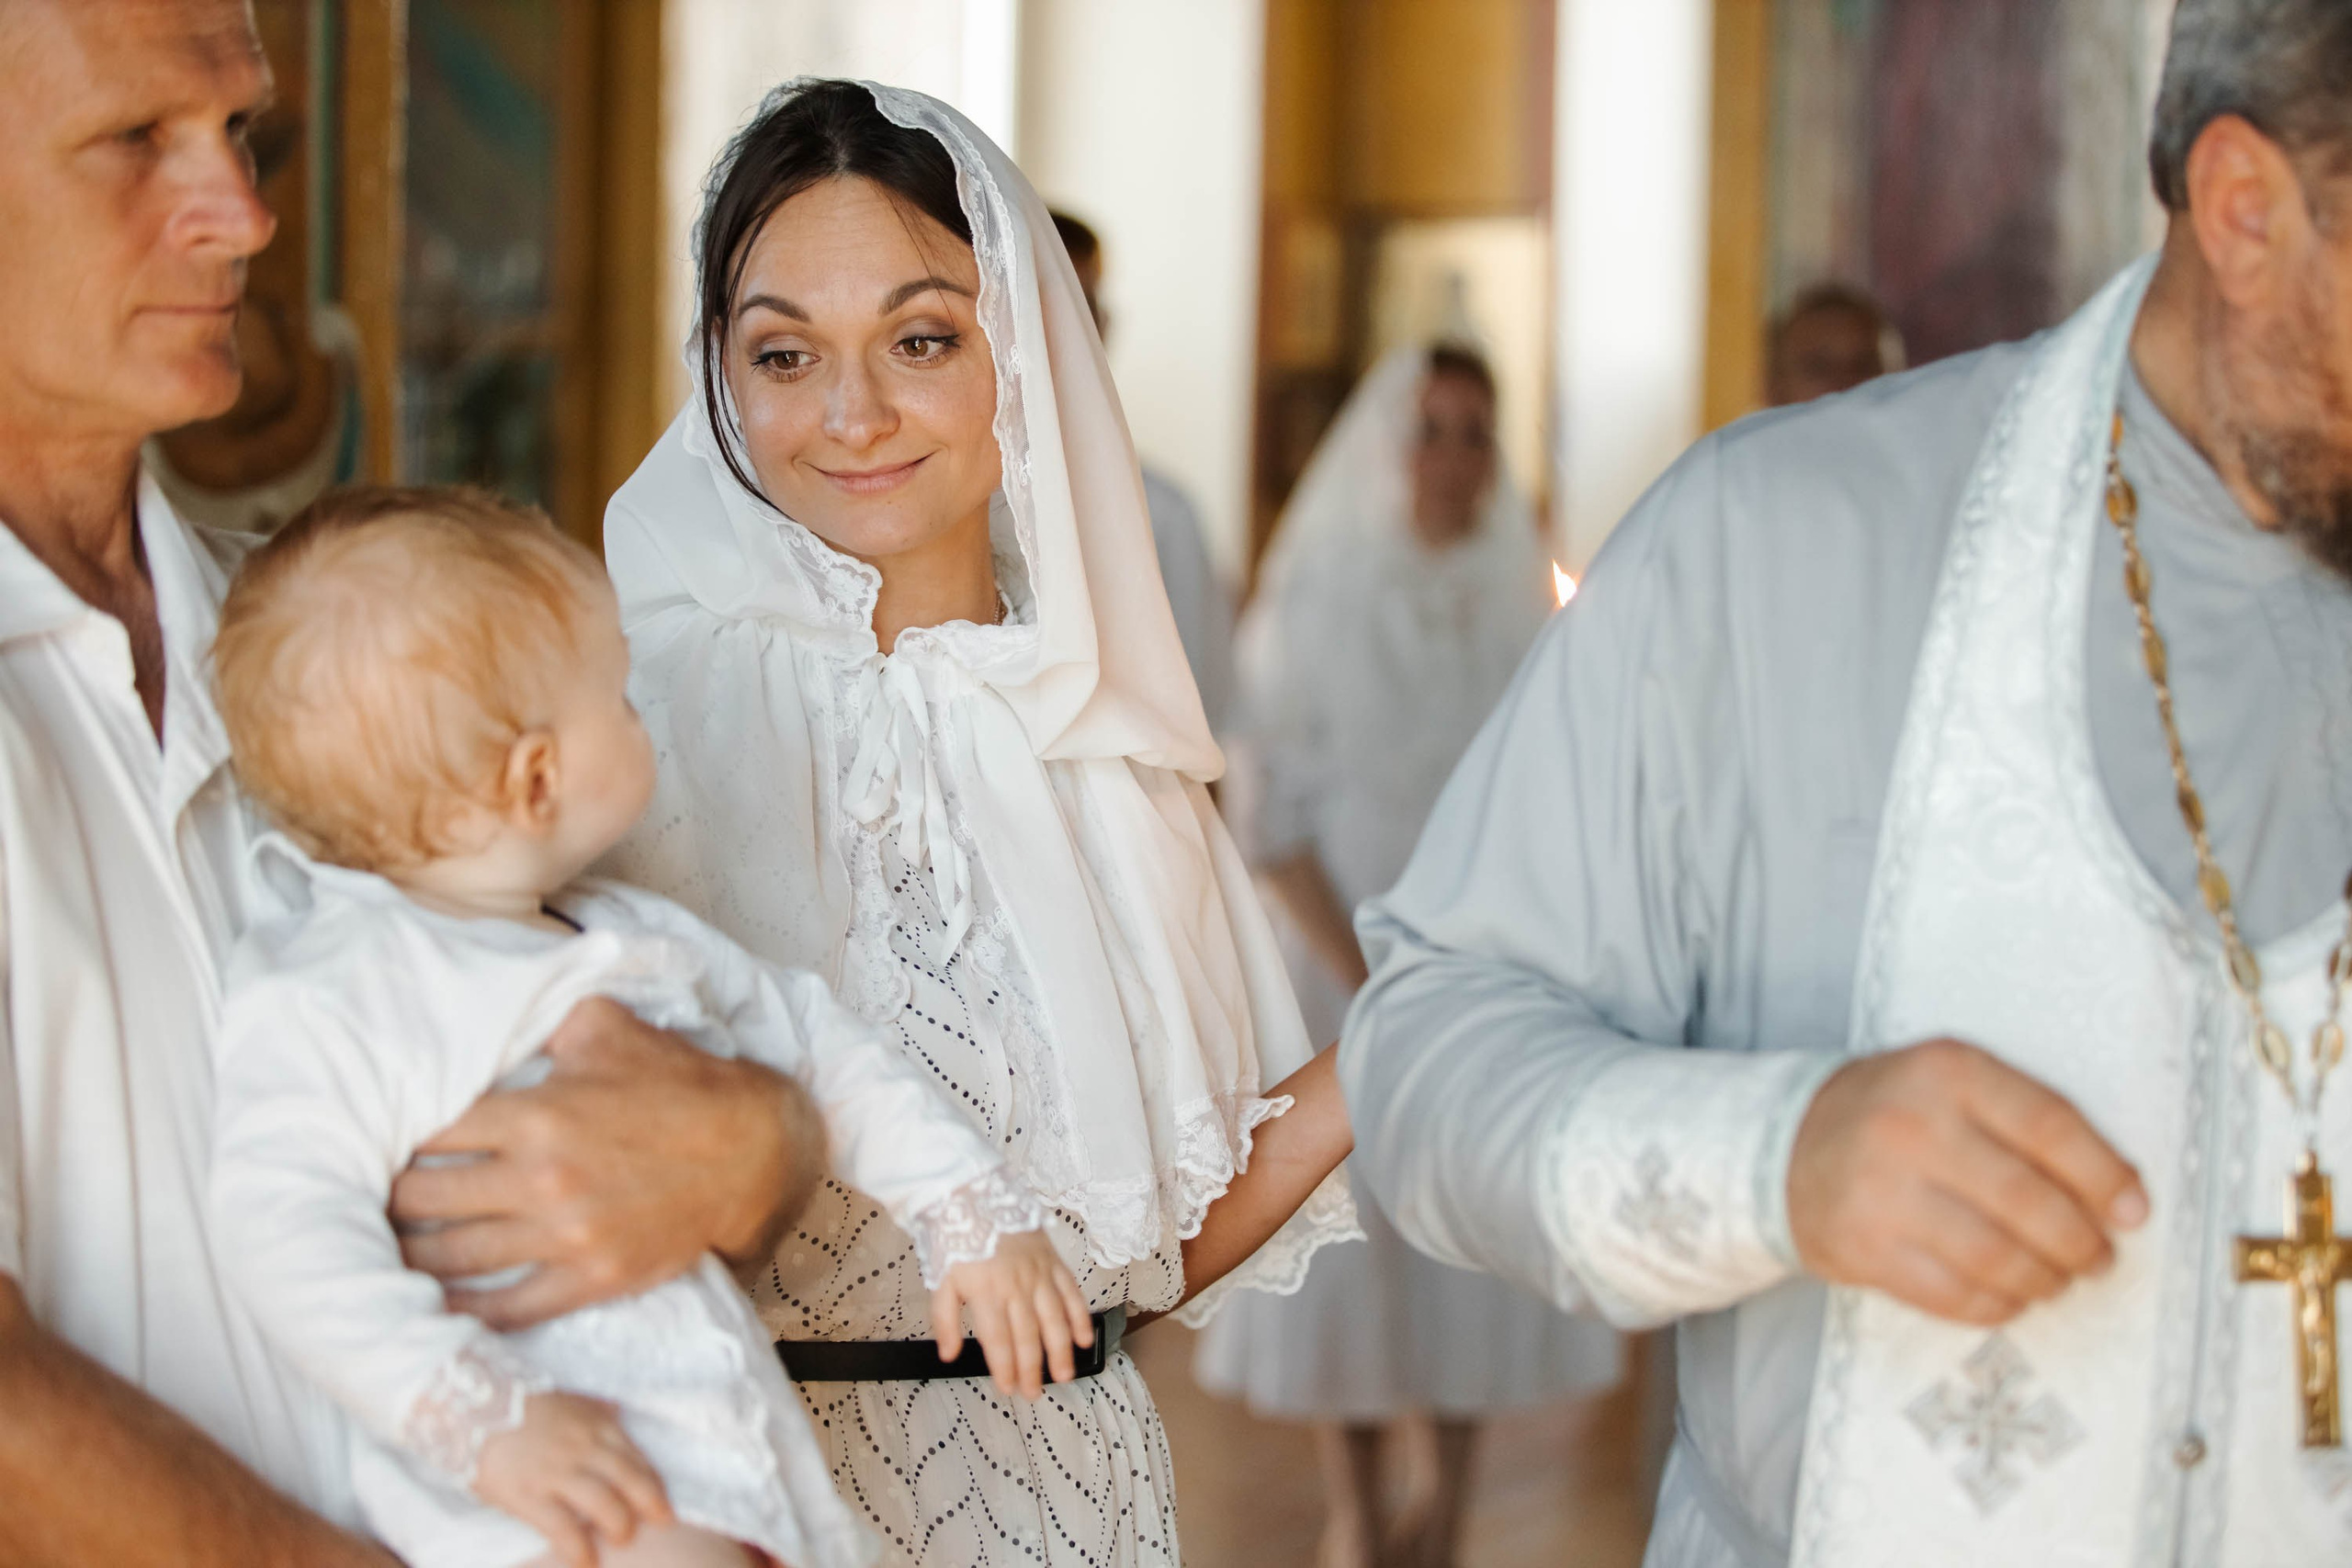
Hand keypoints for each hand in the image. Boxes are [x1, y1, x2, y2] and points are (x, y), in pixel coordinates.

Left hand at [390, 997, 825, 1329]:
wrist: (754, 1152)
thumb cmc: (680, 1084)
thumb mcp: (608, 1028)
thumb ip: (540, 1019)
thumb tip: (489, 1009)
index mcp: (537, 1113)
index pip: (429, 1131)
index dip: (390, 1135)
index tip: (369, 1138)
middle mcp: (541, 1179)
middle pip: (422, 1199)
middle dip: (385, 1198)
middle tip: (361, 1198)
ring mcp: (565, 1236)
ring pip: (451, 1259)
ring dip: (405, 1256)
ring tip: (377, 1249)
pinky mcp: (590, 1278)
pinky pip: (505, 1309)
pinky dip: (459, 1313)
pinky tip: (429, 1307)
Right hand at [473, 1392, 672, 1567]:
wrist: (470, 1404)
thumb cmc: (521, 1407)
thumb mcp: (569, 1400)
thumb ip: (595, 1410)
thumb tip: (618, 1412)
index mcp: (596, 1425)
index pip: (638, 1460)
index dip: (655, 1487)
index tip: (664, 1507)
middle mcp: (583, 1447)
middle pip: (630, 1481)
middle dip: (648, 1507)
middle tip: (659, 1525)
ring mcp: (556, 1471)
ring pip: (603, 1504)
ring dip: (619, 1526)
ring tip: (621, 1540)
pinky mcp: (527, 1494)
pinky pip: (562, 1527)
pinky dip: (578, 1548)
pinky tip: (586, 1562)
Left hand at [929, 1231, 1093, 1398]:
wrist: (977, 1196)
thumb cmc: (958, 1239)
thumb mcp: (941, 1280)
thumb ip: (945, 1320)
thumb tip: (948, 1354)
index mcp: (987, 1294)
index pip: (999, 1340)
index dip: (1004, 1368)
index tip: (1008, 1388)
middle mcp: (1017, 1288)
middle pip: (1028, 1336)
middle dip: (1032, 1369)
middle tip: (1034, 1393)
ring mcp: (1039, 1275)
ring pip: (1054, 1320)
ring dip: (1060, 1350)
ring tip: (1064, 1375)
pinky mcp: (1054, 1263)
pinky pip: (1071, 1294)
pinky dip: (1079, 1317)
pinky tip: (1084, 1339)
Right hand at [1788, 1038, 2149, 1325]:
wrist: (1786, 1146)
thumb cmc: (1895, 1116)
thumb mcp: (1953, 1084)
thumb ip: (2027, 1122)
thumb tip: (2120, 1198)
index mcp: (1946, 1071)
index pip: (2051, 1127)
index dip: (2104, 1176)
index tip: (2134, 1213)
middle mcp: (1912, 1126)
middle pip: (2029, 1202)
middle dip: (2080, 1243)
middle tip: (2096, 1258)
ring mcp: (1882, 1191)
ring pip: (1997, 1257)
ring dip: (2045, 1280)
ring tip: (2055, 1279)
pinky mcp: (1863, 1248)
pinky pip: (1955, 1296)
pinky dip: (1999, 1304)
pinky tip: (2009, 1294)